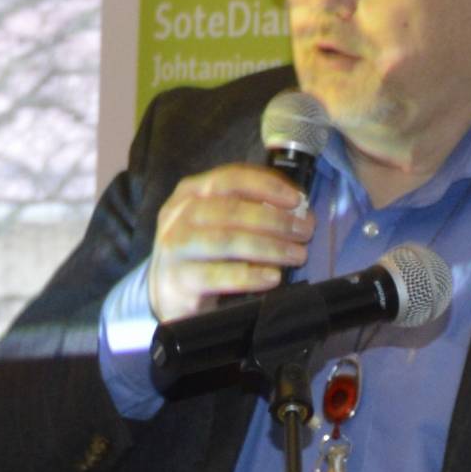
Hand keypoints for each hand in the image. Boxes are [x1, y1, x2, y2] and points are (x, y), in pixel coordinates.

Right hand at [148, 164, 314, 321]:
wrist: (166, 293)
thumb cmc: (203, 252)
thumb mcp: (216, 222)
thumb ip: (247, 209)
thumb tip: (297, 210)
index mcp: (190, 193)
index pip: (229, 178)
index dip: (266, 186)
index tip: (296, 199)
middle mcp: (179, 215)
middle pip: (230, 210)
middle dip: (275, 219)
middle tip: (304, 231)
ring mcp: (175, 247)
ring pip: (226, 240)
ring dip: (269, 246)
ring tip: (296, 254)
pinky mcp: (179, 280)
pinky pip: (218, 275)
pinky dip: (250, 276)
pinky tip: (273, 277)